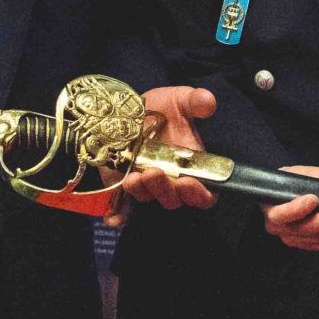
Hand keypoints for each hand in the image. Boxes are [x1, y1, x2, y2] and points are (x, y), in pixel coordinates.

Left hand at [117, 86, 219, 212]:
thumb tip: (208, 101)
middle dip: (165, 189)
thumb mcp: (179, 99)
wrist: (127, 109)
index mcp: (190, 166)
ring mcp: (146, 186)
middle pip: (174, 199)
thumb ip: (195, 101)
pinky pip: (121, 208)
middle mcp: (170, 181)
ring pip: (148, 198)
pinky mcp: (122, 187)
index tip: (189, 181)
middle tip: (154, 172)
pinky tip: (111, 219)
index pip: (203, 192)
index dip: (199, 194)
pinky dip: (117, 215)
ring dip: (142, 191)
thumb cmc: (160, 108)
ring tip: (132, 176)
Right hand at [265, 167, 318, 251]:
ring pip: (317, 238)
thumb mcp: (306, 175)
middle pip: (304, 228)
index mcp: (273, 209)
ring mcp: (293, 238)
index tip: (313, 198)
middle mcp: (280, 228)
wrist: (286, 195)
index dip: (297, 209)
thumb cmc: (292, 184)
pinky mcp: (306, 244)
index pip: (282, 214)